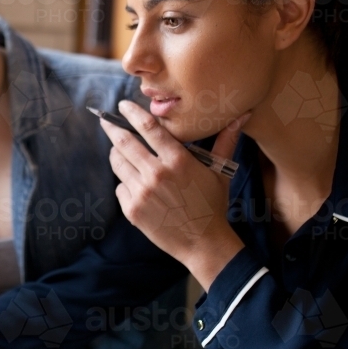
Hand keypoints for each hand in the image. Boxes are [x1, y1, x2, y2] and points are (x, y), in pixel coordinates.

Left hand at [102, 100, 248, 289]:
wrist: (203, 243)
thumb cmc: (212, 205)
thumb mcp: (219, 171)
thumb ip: (225, 141)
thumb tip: (241, 115)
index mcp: (177, 160)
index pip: (148, 128)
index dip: (131, 113)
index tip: (122, 105)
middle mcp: (156, 173)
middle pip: (124, 142)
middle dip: (111, 128)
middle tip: (106, 121)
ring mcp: (141, 192)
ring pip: (118, 163)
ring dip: (116, 154)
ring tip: (120, 151)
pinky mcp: (131, 209)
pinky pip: (119, 187)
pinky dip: (124, 183)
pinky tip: (135, 185)